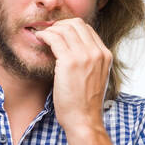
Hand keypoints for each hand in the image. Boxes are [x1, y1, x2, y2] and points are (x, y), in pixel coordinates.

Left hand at [33, 17, 111, 132]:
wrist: (84, 120)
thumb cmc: (85, 104)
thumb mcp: (95, 78)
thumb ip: (90, 62)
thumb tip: (74, 48)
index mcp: (105, 55)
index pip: (87, 29)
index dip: (70, 28)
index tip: (59, 33)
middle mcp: (97, 53)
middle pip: (76, 24)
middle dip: (60, 25)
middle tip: (49, 33)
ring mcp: (85, 56)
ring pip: (64, 29)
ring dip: (50, 30)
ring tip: (42, 37)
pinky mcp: (69, 62)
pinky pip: (54, 38)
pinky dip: (45, 36)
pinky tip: (40, 40)